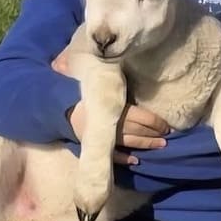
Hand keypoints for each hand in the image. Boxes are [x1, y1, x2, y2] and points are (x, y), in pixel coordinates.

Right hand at [55, 51, 170, 164]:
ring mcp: (101, 137)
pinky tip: (135, 160)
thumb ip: (110, 74)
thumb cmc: (77, 87)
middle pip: (136, 131)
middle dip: (153, 135)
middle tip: (166, 136)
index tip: (167, 125)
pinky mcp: (92, 144)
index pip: (140, 117)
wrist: (54, 105)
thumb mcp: (96, 77)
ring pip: (128, 143)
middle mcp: (110, 125)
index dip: (155, 122)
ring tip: (159, 146)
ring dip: (145, 146)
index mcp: (113, 107)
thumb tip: (123, 60)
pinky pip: (110, 154)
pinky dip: (124, 158)